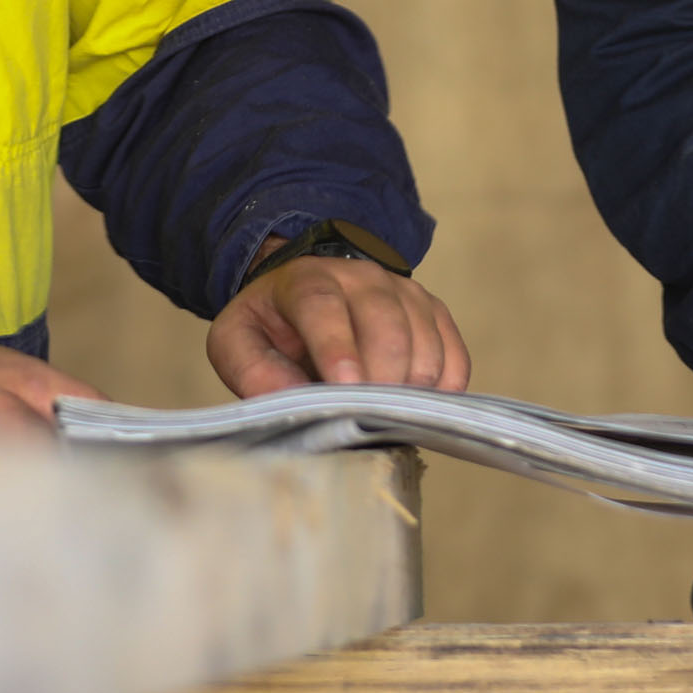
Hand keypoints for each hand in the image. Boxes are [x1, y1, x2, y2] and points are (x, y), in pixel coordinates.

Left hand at [209, 253, 471, 394]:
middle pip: (386, 324)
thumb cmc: (273, 327)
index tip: (345, 386)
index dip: (336, 346)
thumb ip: (252, 371)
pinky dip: (443, 387)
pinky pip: (454, 353)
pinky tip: (416, 404)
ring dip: (411, 386)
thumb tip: (291, 399)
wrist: (308, 295)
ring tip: (386, 413)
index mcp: (306, 280)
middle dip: (382, 377)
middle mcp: (361, 276)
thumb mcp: (238, 344)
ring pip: (425, 341)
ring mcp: (404, 291)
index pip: (324, 306)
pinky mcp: (433, 311)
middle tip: (368, 416)